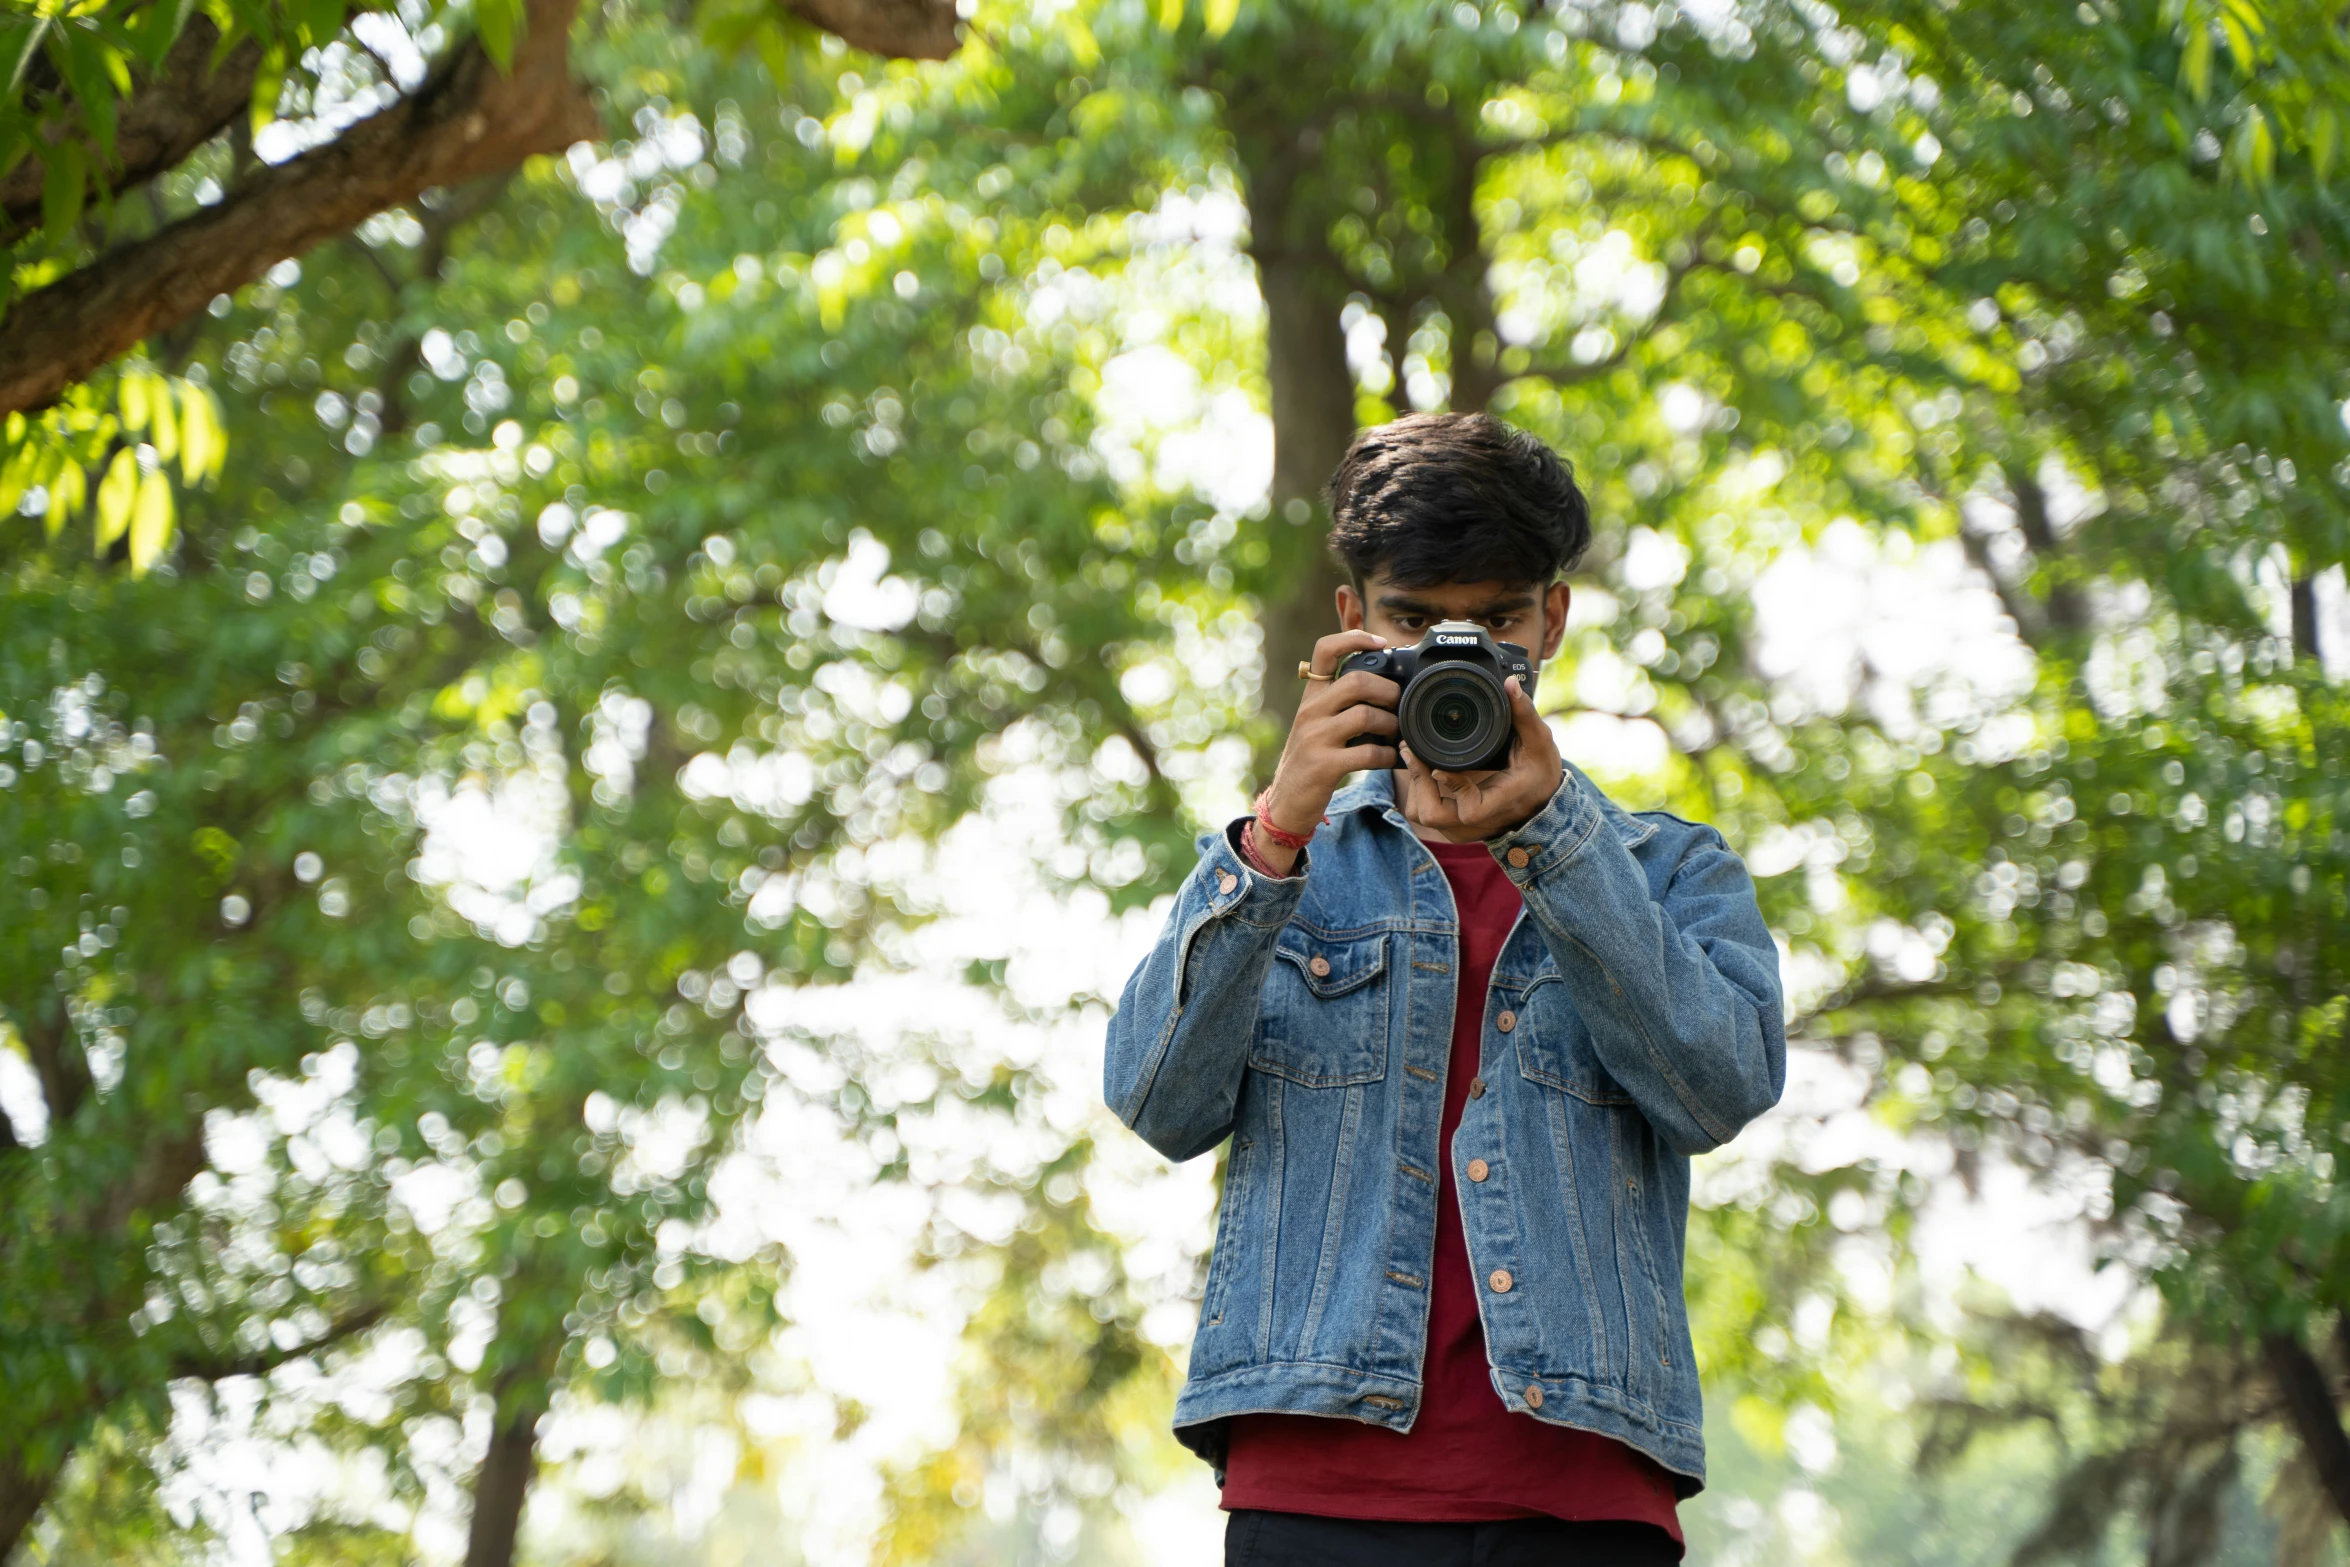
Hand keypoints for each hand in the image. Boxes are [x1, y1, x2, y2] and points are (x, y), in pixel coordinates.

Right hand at [1255, 630, 1400, 871]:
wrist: (1287, 802)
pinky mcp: (1324, 765)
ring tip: (1397, 735)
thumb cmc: (1312, 759)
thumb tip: (1389, 684)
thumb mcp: (1319, 723)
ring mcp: (1315, 738)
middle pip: (1357, 681)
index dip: (1355, 638)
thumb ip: (1343, 702)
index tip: (1382, 643)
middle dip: (1388, 691)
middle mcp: (1310, 711)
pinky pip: (1368, 753)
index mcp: (1311, 697)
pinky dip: (1388, 756)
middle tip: (1400, 704)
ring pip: (1366, 715)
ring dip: (1391, 725)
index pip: (1325, 650)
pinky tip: (1391, 759)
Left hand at [1394, 676, 1563, 842]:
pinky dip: (1420, 795)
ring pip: (1425, 817)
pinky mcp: (1455, 828)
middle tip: (1412, 751)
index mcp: (1503, 802)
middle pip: (1434, 816)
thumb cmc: (1541, 772)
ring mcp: (1466, 829)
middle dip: (1418, 782)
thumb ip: (1525, 713)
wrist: (1543, 803)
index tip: (1440, 766)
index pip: (1471, 809)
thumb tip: (1511, 684)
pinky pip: (1427, 817)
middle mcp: (1481, 822)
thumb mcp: (1539, 741)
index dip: (1453, 787)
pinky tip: (1421, 770)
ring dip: (1415, 788)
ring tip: (1414, 757)